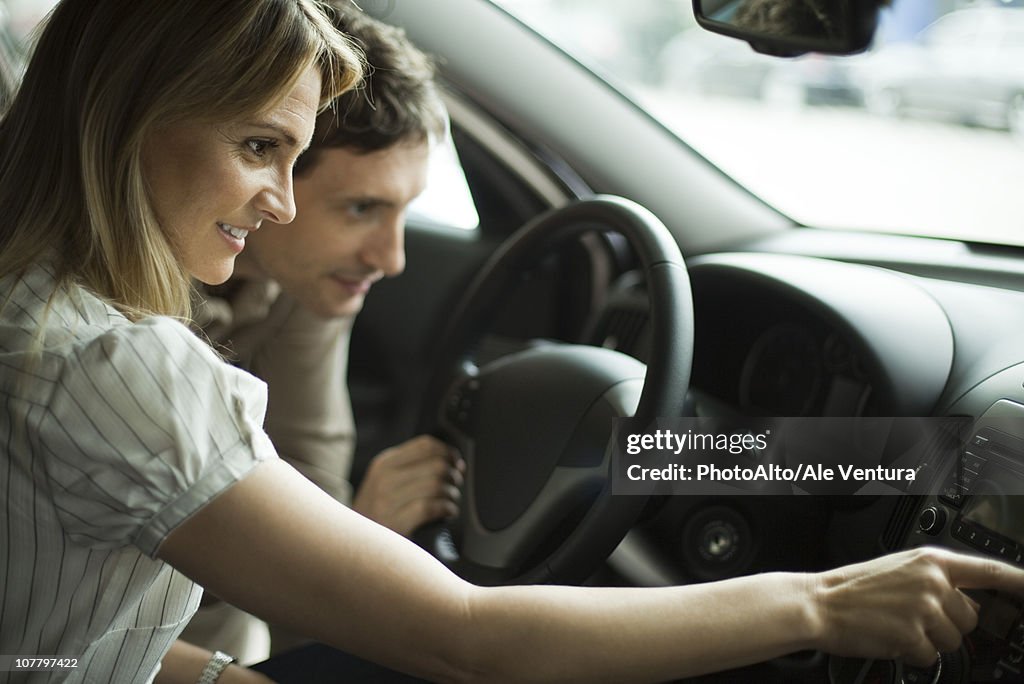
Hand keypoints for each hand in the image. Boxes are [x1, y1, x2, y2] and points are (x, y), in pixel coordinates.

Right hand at [352, 435, 463, 536]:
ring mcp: (387, 501)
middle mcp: (384, 478)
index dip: (448, 452)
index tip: (457, 463)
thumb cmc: (379, 513)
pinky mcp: (395, 523)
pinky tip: (448, 512)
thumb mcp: (387, 483)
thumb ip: (414, 468)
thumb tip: (455, 461)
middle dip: (453, 475)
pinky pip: (430, 507)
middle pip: (435, 465)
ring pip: (435, 485)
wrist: (352, 545)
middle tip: (455, 485)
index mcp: (384, 463)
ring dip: (452, 494)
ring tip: (451, 501)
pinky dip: (447, 508)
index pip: (426, 445)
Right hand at [811, 546, 1023, 666]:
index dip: (1019, 582)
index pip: (990, 570)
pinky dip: (911, 653)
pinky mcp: (914, 635)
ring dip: (928, 640)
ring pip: (952, 640)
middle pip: (970, 617)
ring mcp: (924, 609)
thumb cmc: (853, 589)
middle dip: (948, 624)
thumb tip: (964, 602)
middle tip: (913, 617)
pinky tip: (889, 637)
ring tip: (897, 625)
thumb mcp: (898, 570)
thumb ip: (935, 580)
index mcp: (930, 561)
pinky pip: (930, 656)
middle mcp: (932, 582)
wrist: (818, 603)